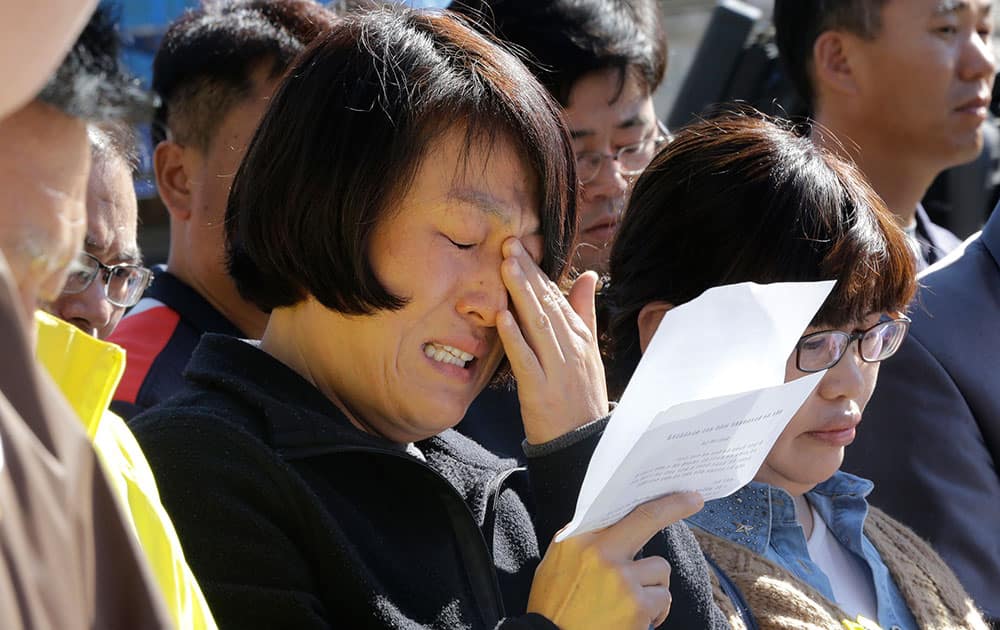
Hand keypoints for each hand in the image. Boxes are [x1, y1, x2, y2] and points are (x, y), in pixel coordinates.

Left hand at [497, 237, 608, 443]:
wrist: (583, 443)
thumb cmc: (582, 396)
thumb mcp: (589, 351)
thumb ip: (585, 312)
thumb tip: (588, 275)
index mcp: (580, 337)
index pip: (558, 296)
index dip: (538, 270)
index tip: (520, 246)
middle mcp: (571, 348)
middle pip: (547, 304)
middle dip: (527, 273)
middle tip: (508, 244)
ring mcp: (557, 369)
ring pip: (537, 325)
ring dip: (521, 294)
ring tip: (505, 267)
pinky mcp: (541, 391)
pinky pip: (526, 360)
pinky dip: (515, 337)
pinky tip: (502, 317)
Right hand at [526, 492, 703, 629]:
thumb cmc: (554, 606)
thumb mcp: (555, 564)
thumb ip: (583, 542)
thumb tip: (615, 524)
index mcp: (577, 539)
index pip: (617, 508)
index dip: (645, 498)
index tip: (669, 490)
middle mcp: (599, 553)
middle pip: (646, 518)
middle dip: (674, 505)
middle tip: (694, 499)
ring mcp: (621, 578)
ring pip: (660, 569)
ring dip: (652, 586)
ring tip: (632, 603)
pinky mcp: (637, 605)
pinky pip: (662, 598)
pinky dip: (655, 612)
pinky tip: (636, 621)